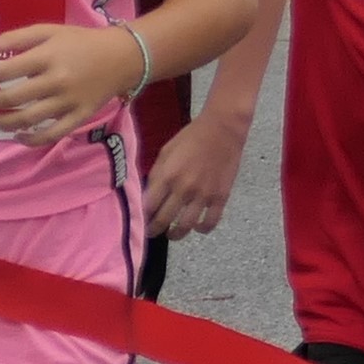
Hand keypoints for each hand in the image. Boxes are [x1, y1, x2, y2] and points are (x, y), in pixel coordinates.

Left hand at [0, 22, 139, 145]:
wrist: (122, 57)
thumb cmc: (81, 41)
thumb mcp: (50, 31)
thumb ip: (17, 38)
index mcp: (48, 56)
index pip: (6, 70)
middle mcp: (56, 80)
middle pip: (13, 98)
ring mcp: (68, 101)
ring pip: (28, 119)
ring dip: (3, 122)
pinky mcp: (79, 116)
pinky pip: (52, 134)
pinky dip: (32, 139)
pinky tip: (18, 136)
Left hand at [147, 110, 249, 238]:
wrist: (223, 128)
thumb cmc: (192, 136)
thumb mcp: (166, 151)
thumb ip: (157, 174)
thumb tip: (149, 195)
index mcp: (167, 175)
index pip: (148, 206)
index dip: (141, 217)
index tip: (140, 221)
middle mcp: (184, 188)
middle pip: (163, 220)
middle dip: (154, 230)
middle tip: (151, 232)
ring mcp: (203, 194)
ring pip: (185, 226)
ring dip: (175, 234)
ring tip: (172, 234)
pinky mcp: (221, 196)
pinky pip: (210, 221)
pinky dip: (202, 229)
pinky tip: (197, 227)